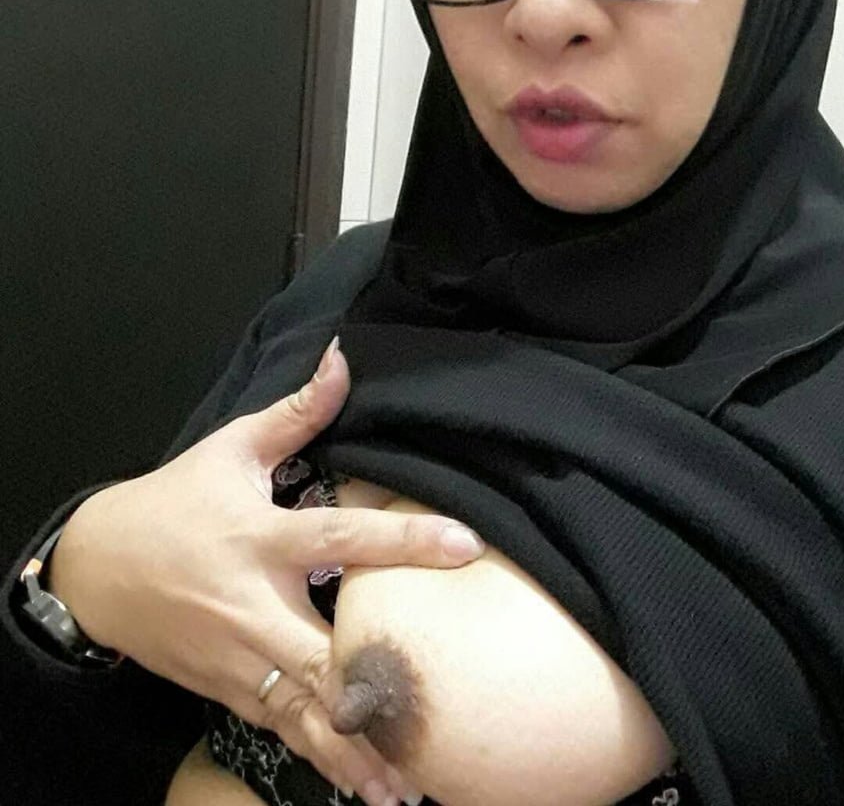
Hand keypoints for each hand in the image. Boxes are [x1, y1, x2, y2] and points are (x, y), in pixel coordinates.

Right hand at [50, 337, 484, 805]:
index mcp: (261, 541)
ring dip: (357, 752)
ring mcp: (242, 660)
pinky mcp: (234, 691)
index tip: (465, 546)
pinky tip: (369, 788)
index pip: (342, 539)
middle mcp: (254, 609)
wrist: (97, 570)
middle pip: (325, 655)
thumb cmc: (174, 505)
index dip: (404, 542)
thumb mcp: (229, 451)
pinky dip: (327, 758)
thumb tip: (343, 360)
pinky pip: (287, 729)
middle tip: (444, 720)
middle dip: (379, 689)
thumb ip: (295, 413)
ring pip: (306, 713)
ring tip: (412, 789)